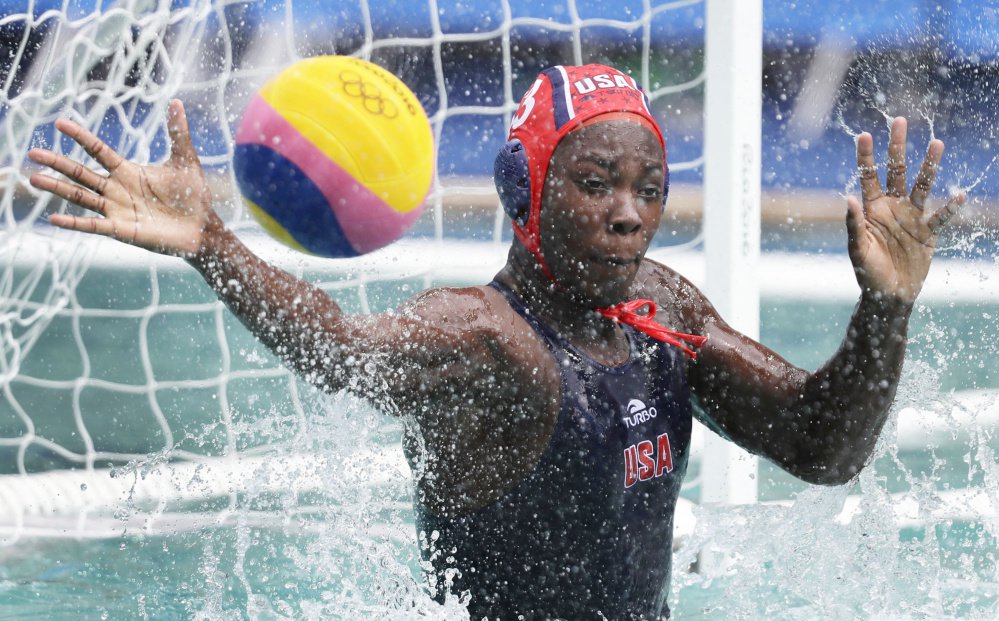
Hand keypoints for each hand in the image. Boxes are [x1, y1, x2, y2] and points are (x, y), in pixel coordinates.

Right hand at [29, 99, 214, 256]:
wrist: (202, 227)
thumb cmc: (193, 195)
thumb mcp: (185, 160)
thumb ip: (178, 132)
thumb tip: (177, 102)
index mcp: (128, 171)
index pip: (98, 150)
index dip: (81, 136)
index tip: (60, 122)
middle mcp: (117, 189)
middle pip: (81, 173)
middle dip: (58, 163)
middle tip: (32, 153)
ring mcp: (117, 210)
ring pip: (81, 197)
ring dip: (57, 188)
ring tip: (34, 179)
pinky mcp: (122, 230)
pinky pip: (93, 226)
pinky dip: (74, 223)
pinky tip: (54, 218)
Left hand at [846, 117, 964, 303]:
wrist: (888, 295)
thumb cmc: (868, 274)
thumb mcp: (857, 250)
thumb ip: (854, 224)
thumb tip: (848, 197)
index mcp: (872, 209)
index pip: (868, 177)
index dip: (866, 156)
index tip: (864, 134)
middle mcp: (892, 207)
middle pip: (896, 171)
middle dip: (898, 147)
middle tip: (900, 121)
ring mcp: (912, 218)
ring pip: (922, 186)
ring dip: (929, 166)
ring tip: (936, 143)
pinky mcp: (928, 233)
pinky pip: (941, 217)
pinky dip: (951, 208)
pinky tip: (960, 195)